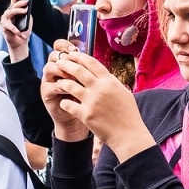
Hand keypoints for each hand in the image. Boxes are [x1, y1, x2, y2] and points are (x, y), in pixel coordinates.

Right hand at [2, 0, 31, 61]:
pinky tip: (22, 34)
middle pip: (12, 5)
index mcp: (14, 9)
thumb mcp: (28, 19)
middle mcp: (8, 13)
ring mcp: (5, 20)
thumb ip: (27, 13)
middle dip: (19, 2)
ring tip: (25, 11)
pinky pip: (10, 27)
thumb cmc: (24, 29)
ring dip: (18, 11)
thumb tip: (27, 8)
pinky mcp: (4, 27)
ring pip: (10, 12)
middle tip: (27, 2)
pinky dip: (17, 31)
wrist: (20, 42)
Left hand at [43, 43, 153, 158]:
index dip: (79, 56)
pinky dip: (64, 102)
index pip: (92, 63)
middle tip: (59, 62)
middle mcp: (100, 89)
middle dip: (66, 64)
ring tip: (59, 82)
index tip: (72, 54)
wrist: (129, 135)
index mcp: (110, 81)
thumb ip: (111, 82)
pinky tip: (64, 102)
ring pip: (70, 85)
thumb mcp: (123, 93)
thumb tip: (101, 74)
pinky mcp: (86, 115)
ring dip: (62, 82)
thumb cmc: (129, 115)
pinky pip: (68, 104)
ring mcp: (92, 102)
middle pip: (78, 71)